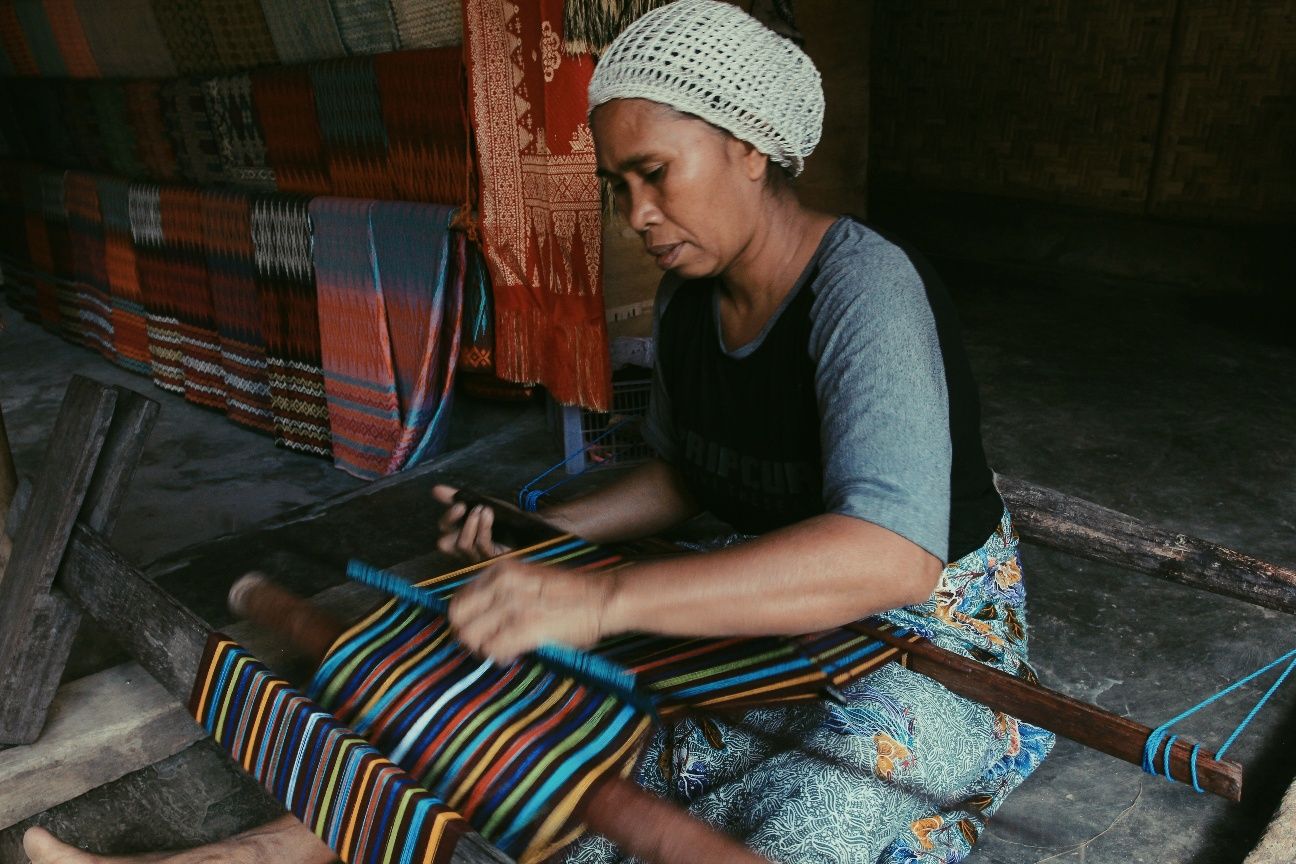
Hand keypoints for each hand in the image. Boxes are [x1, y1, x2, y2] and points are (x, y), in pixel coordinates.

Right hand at [433, 484, 507, 561]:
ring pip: (463, 544)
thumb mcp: (480, 504)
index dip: (448, 517)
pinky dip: (483, 528)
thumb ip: (457, 497)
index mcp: (460, 534)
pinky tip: (489, 516)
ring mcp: (478, 556)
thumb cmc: (502, 519)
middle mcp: (466, 548)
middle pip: (445, 543)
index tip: (458, 503)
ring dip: (470, 524)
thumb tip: (435, 489)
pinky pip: (482, 546)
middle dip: (451, 522)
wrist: (528, 528)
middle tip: (462, 506)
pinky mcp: (491, 559)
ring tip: (482, 509)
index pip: (444, 530)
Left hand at [448, 559, 620, 663]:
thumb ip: (500, 592)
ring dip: (483, 649)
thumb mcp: (528, 578)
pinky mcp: (524, 627)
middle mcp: (501, 583)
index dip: (465, 619)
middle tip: (483, 645)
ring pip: (470, 636)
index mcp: (500, 569)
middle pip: (457, 617)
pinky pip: (492, 650)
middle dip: (466, 635)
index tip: (479, 630)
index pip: (459, 598)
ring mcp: (512, 604)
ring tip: (501, 650)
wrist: (602, 597)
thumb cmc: (570, 593)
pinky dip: (499, 658)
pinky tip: (513, 655)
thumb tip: (477, 618)